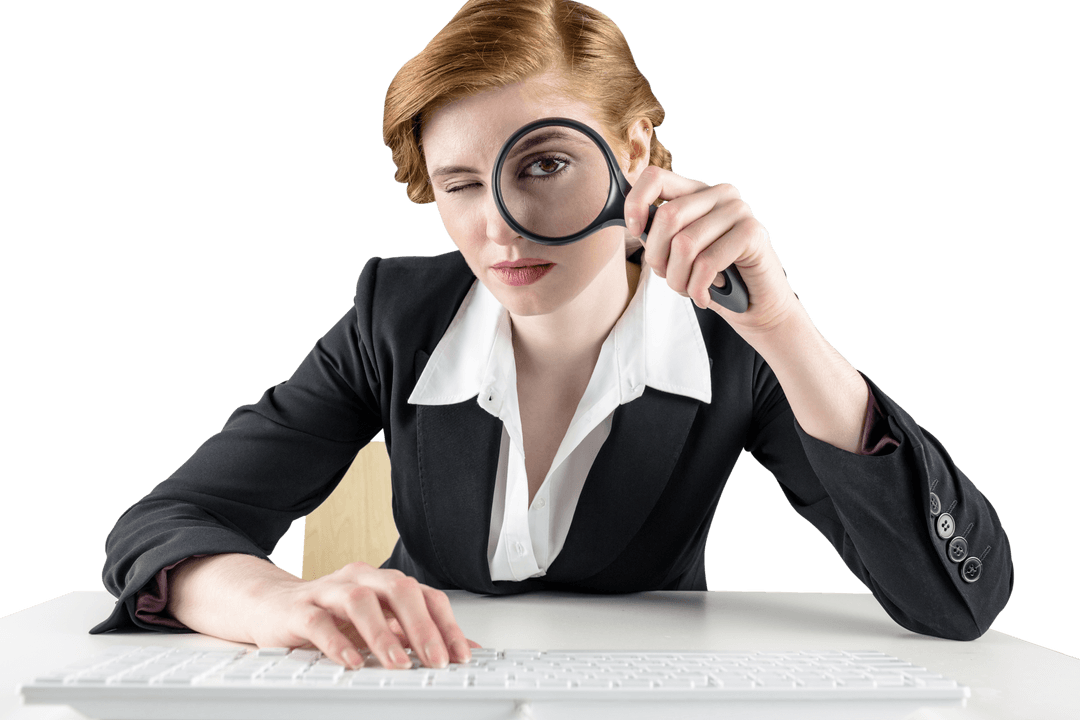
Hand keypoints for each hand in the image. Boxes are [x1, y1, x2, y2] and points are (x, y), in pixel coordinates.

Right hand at [248, 561, 480, 669]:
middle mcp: (360, 580)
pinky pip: (319, 621)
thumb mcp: (379, 624)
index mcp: (383, 582)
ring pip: (360, 602)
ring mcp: (329, 591)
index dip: (446, 624)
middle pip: (398, 590)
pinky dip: (338, 642)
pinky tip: (352, 661)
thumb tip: (462, 650)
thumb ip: (415, 635)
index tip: (459, 655)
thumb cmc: (330, 614)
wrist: (272, 605)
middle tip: (435, 660)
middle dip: (421, 626)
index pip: (425, 595)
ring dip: (383, 634)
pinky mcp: (299, 609)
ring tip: (398, 663)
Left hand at [624, 167, 800, 337]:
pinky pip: (707, 262)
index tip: (635, 231)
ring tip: (687, 290)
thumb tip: (635, 225)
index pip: (655, 177)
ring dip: (678, 279)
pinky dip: (698, 288)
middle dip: (657, 257)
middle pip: (668, 216)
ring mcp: (739, 210)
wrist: (755, 306)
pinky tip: (703, 296)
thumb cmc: (713, 279)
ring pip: (685, 244)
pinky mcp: (753, 233)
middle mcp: (719, 194)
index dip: (636, 204)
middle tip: (668, 277)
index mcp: (697, 192)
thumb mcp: (677, 253)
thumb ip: (657, 234)